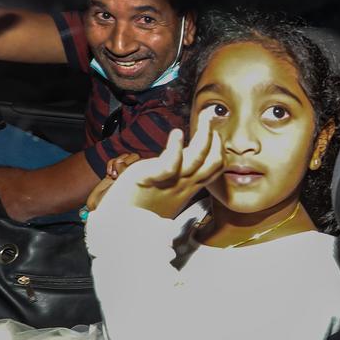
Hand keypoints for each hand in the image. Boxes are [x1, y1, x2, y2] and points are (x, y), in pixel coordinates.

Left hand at [93, 109, 222, 218]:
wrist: (119, 223)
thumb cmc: (140, 204)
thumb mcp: (165, 187)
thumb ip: (176, 170)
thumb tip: (181, 151)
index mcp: (189, 186)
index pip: (215, 167)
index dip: (219, 147)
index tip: (216, 129)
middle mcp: (185, 184)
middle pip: (213, 161)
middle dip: (216, 137)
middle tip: (212, 116)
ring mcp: (171, 182)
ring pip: (197, 159)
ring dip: (204, 136)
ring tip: (205, 118)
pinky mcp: (152, 179)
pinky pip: (169, 165)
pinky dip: (175, 148)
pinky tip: (177, 133)